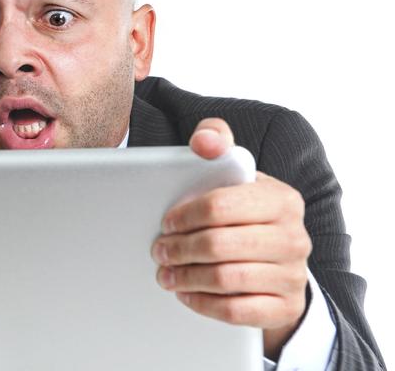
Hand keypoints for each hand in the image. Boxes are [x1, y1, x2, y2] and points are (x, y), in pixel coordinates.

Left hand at [151, 118, 311, 359]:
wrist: (281, 260)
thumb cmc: (248, 214)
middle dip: (179, 249)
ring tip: (165, 274)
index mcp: (281, 199)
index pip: (220, 205)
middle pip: (219, 245)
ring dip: (186, 277)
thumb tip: (203, 141)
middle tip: (158, 251)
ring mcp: (293, 274)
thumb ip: (217, 144)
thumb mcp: (237, 175)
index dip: (185, 216)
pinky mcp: (285, 307)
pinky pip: (236, 311)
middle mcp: (294, 236)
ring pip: (225, 279)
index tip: (166, 223)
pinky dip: (203, 303)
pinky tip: (187, 294)